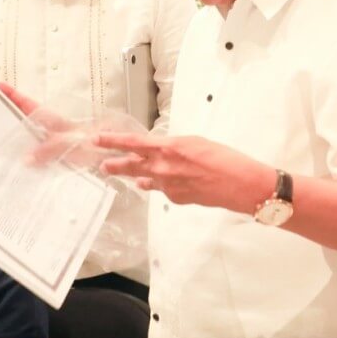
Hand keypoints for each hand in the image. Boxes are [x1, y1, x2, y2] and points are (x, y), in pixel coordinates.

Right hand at [0, 83, 109, 168]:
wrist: (104, 151)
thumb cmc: (89, 140)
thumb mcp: (67, 141)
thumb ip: (48, 149)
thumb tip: (26, 159)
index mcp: (49, 118)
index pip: (26, 103)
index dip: (12, 94)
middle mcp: (46, 127)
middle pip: (21, 120)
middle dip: (4, 118)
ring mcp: (48, 140)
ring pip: (25, 138)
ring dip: (12, 141)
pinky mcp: (51, 154)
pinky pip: (33, 156)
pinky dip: (24, 159)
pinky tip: (15, 167)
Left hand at [97, 132, 274, 212]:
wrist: (239, 183)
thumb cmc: (223, 158)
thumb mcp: (194, 142)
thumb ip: (172, 147)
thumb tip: (159, 151)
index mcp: (168, 147)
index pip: (132, 143)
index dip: (112, 141)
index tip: (97, 139)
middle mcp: (164, 167)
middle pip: (130, 164)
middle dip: (114, 163)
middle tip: (101, 163)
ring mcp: (168, 185)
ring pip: (143, 178)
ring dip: (131, 174)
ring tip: (119, 172)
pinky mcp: (175, 198)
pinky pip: (160, 189)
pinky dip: (157, 184)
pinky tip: (153, 183)